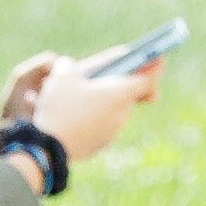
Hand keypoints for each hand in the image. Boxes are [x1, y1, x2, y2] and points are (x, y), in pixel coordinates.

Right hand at [3, 53, 159, 166]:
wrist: (48, 148)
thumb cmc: (60, 108)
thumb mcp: (62, 76)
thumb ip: (70, 66)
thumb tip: (69, 66)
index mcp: (119, 94)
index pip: (149, 79)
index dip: (155, 67)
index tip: (158, 57)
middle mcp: (121, 114)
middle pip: (130, 94)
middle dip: (122, 82)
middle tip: (109, 73)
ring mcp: (111, 131)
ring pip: (113, 109)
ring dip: (103, 100)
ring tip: (78, 93)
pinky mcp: (99, 143)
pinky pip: (100, 124)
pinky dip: (92, 115)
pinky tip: (72, 112)